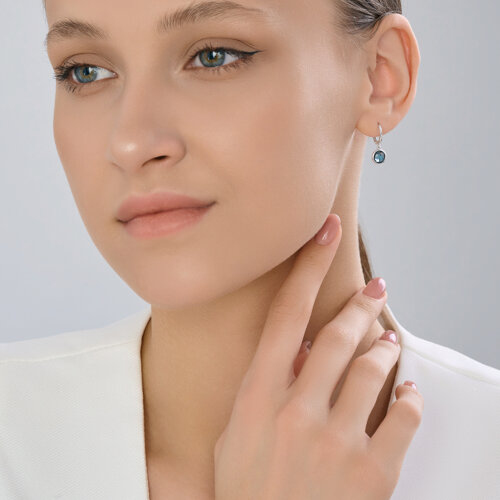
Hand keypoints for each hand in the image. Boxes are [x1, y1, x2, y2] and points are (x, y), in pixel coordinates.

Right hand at [213, 214, 422, 499]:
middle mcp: (297, 411)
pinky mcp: (371, 472)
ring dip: (385, 347)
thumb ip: (262, 388)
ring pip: (375, 369)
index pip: (285, 315)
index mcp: (258, 397)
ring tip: (388, 341)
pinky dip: (410, 399)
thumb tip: (295, 349)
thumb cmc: (247, 490)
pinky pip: (404, 417)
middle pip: (338, 335)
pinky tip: (408, 394)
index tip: (325, 234)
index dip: (308, 267)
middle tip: (376, 289)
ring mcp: (336, 441)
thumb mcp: (236, 435)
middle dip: (361, 304)